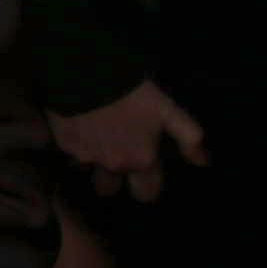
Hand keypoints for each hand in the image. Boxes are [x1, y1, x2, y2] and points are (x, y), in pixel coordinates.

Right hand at [49, 80, 207, 202]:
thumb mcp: (167, 110)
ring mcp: (85, 157)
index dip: (146, 185)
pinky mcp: (63, 143)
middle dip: (114, 180)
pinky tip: (80, 124)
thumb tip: (203, 163)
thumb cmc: (133, 93)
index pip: (146, 193)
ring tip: (96, 142)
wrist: (88, 74)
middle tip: (116, 158)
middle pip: (110, 190)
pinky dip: (76, 143)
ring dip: (92, 164)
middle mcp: (113, 165)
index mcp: (141, 160)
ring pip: (88, 173)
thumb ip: (188, 137)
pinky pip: (71, 151)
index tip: (144, 173)